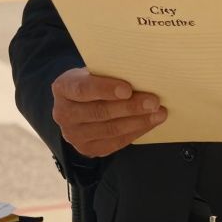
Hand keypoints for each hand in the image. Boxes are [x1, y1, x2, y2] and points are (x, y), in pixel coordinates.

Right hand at [51, 67, 166, 157]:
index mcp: (63, 88)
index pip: (83, 89)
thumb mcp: (92, 72)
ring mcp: (74, 135)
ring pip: (110, 129)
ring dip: (138, 121)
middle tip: (153, 101)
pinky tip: (149, 123)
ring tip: (158, 113)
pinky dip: (135, 132)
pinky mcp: (87, 149)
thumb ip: (109, 73)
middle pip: (100, 112)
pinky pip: (115, 142)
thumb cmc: (92, 82)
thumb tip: (141, 74)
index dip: (105, 89)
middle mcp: (63, 114)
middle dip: (130, 107)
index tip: (128, 89)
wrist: (77, 104)